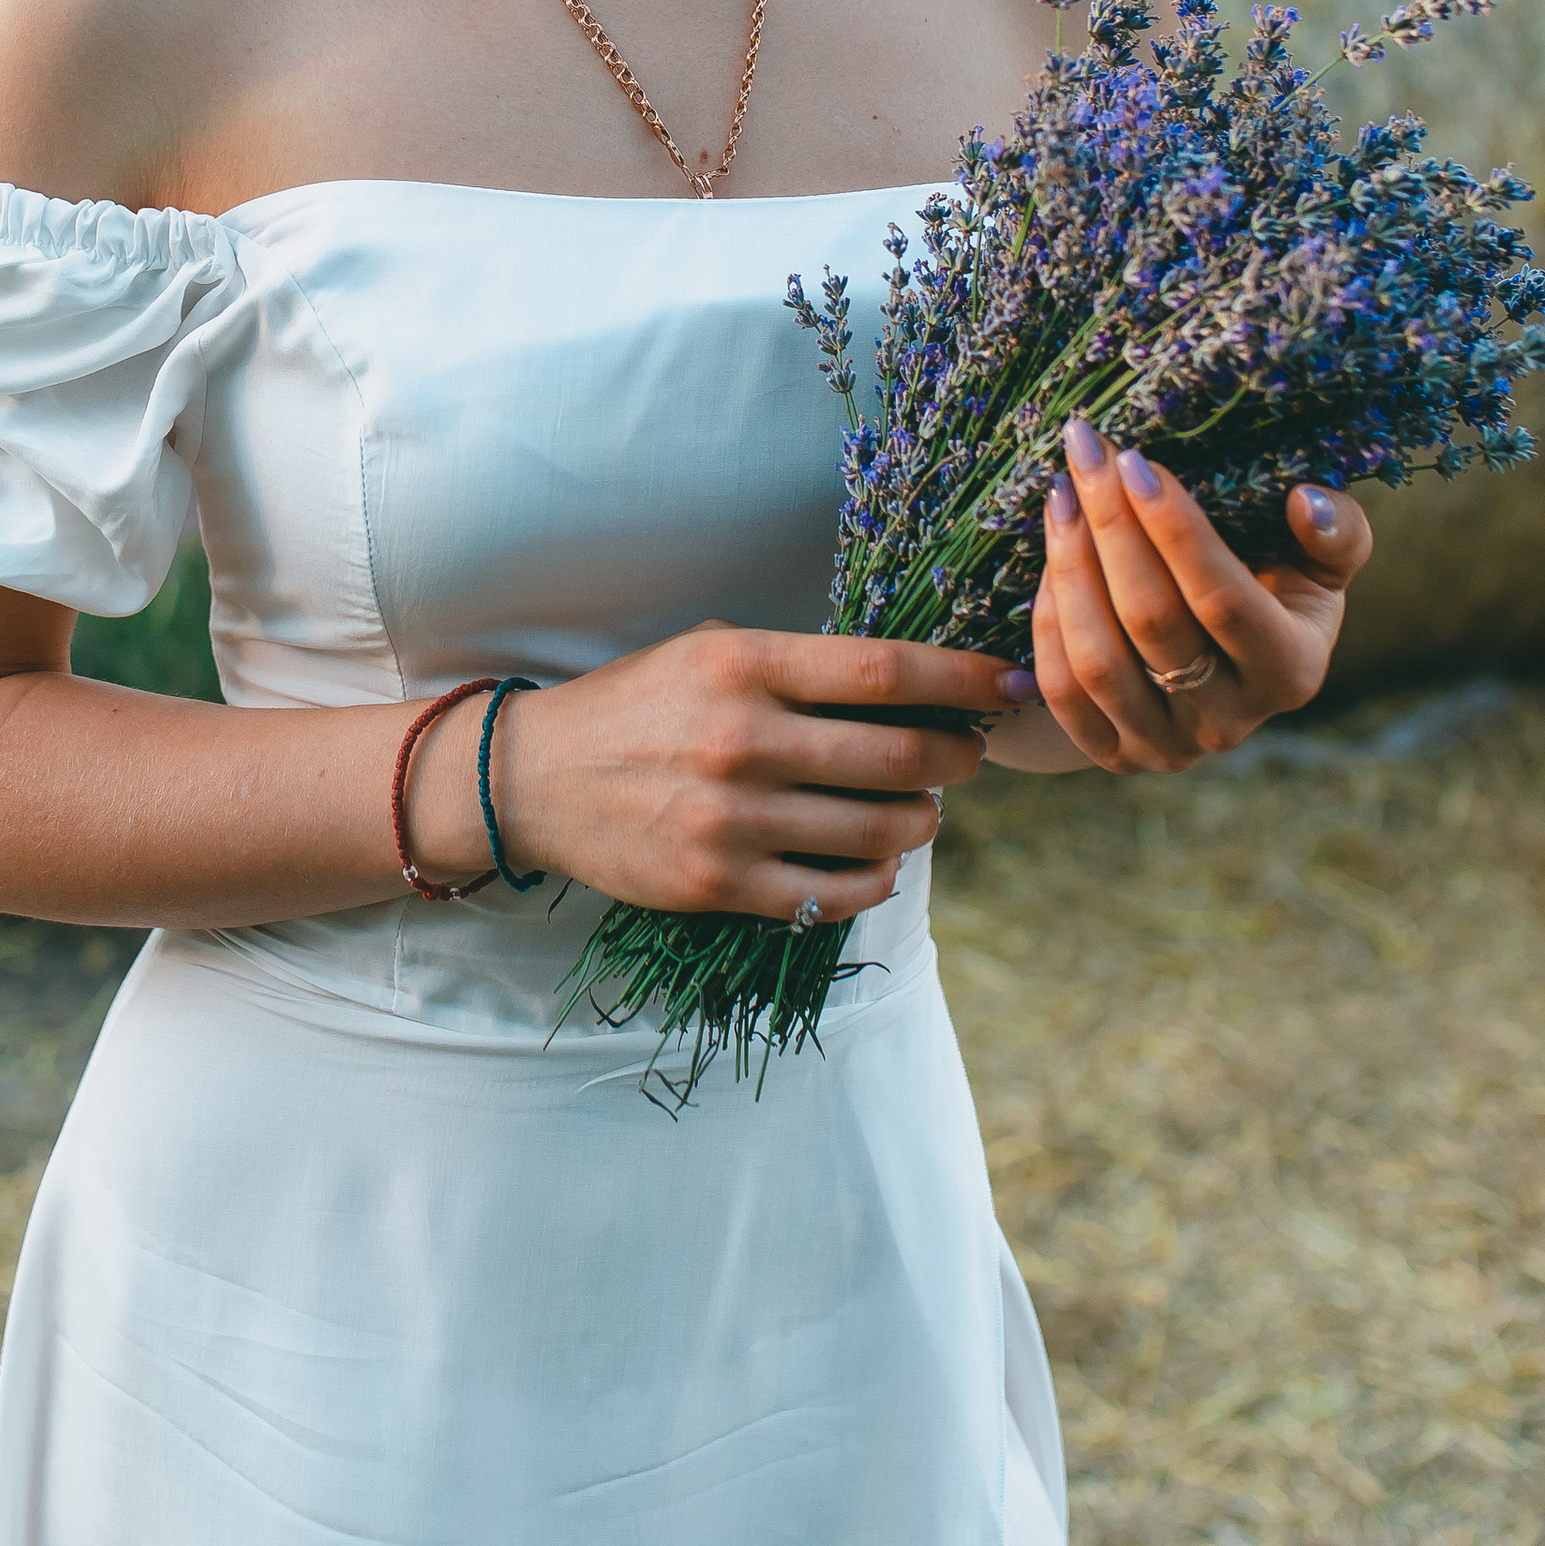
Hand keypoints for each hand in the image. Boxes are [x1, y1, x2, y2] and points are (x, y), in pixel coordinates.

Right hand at [453, 624, 1017, 922]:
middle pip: (900, 757)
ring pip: (879, 832)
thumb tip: (910, 684)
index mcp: (746, 664)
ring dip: (920, 822)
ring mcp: (732, 819)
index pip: (885, 670)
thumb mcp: (710, 652)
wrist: (536, 778)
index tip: (1008, 684)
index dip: (963, 679)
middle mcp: (743, 739)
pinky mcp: (718, 884)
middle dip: (955, 760)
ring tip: (917, 809)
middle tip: (964, 757)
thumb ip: (798, 664)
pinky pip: (833, 893)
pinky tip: (874, 862)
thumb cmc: (639, 705)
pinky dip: (874, 880)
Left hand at [1028, 421, 1371, 773]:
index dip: (1174, 529)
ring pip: (1099, 661)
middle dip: (1110, 527)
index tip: (1132, 460)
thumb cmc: (1275, 589)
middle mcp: (1231, 722)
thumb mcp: (1320, 561)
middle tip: (1084, 455)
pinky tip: (1049, 558)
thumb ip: (1337, 532)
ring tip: (1061, 496)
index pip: (1222, 599)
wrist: (1221, 665)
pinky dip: (1047, 620)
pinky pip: (1064, 691)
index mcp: (1291, 670)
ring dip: (1069, 568)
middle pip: (1152, 621)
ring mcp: (1169, 747)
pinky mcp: (1114, 756)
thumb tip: (1305, 503)